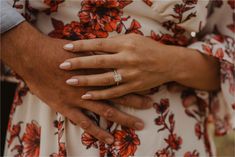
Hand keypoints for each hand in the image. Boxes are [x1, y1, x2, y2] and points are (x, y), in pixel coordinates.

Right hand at [1, 22, 152, 143]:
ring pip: (107, 110)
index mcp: (95, 69)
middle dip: (136, 100)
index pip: (121, 77)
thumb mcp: (79, 48)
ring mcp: (80, 98)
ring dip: (124, 118)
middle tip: (150, 105)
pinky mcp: (67, 108)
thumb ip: (94, 54)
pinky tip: (110, 140)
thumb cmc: (55, 50)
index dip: (134, 82)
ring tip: (139, 125)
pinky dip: (98, 132)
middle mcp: (92, 85)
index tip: (148, 85)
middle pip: (119, 94)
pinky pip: (86, 123)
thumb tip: (107, 52)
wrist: (33, 57)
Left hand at [60, 34, 176, 99]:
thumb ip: (114, 42)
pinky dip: (100, 94)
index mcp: (125, 44)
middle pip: (98, 62)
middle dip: (78, 63)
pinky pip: (114, 92)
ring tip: (69, 81)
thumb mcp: (133, 39)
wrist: (168, 63)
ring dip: (86, 81)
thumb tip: (95, 44)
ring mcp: (130, 75)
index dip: (82, 46)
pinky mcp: (133, 87)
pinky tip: (87, 95)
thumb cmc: (148, 48)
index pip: (99, 44)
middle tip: (62, 65)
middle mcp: (127, 59)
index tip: (66, 47)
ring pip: (104, 79)